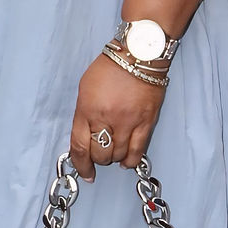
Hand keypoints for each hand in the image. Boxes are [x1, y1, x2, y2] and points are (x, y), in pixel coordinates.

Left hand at [69, 53, 165, 180]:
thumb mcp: (85, 88)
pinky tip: (126, 161)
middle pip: (100, 154)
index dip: (81, 164)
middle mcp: (107, 119)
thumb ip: (84, 114)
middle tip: (99, 154)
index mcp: (88, 110)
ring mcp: (128, 122)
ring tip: (113, 152)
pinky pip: (137, 151)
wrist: (138, 56)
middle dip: (98, 159)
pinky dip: (130, 160)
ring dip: (113, 158)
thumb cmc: (110, 68)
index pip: (80, 147)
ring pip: (118, 155)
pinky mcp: (146, 123)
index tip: (84, 171)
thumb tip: (86, 136)